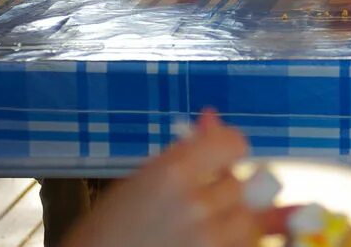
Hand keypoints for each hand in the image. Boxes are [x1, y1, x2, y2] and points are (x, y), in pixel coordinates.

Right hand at [64, 110, 281, 246]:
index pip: (232, 144)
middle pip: (240, 184)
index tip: (221, 158)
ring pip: (246, 218)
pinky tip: (202, 241)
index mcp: (172, 173)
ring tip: (196, 229)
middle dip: (224, 191)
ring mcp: (209, 239)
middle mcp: (195, 205)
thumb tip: (213, 116)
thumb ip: (183, 153)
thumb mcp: (140, 183)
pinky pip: (243, 244)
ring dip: (230, 221)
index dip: (229, 150)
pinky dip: (229, 242)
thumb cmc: (105, 233)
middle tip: (197, 204)